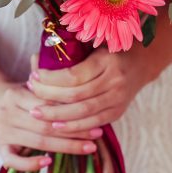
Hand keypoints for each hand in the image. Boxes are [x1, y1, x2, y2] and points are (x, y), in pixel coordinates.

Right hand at [0, 81, 100, 171]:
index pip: (46, 105)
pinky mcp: (0, 148)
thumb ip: (47, 77)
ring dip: (65, 146)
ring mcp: (4, 133)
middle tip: (97, 134)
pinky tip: (48, 162)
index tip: (93, 113)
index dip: (70, 110)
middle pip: (45, 126)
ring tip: (89, 148)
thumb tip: (70, 62)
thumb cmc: (21, 92)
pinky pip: (13, 161)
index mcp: (15, 95)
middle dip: (74, 131)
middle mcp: (8, 114)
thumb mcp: (31, 81)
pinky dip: (29, 164)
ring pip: (38, 142)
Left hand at [26, 48, 152, 134]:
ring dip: (58, 116)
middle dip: (49, 99)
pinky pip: (94, 123)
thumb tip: (35, 59)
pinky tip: (57, 126)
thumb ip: (68, 52)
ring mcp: (119, 98)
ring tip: (37, 114)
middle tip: (30, 98)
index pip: (73, 76)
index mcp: (106, 60)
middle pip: (76, 96)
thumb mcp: (92, 45)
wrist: (141, 64)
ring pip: (84, 112)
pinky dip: (74, 127)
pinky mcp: (118, 112)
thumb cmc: (108, 51)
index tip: (34, 76)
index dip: (51, 79)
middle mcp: (115, 80)